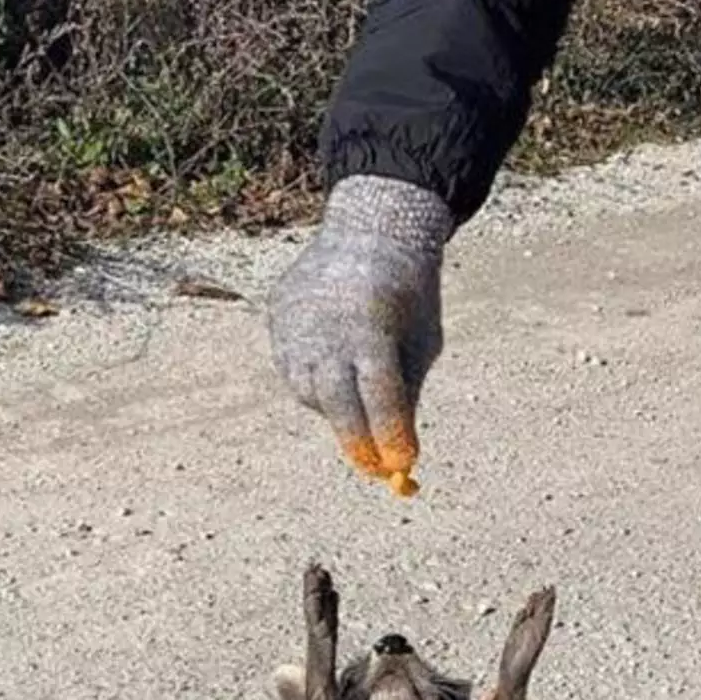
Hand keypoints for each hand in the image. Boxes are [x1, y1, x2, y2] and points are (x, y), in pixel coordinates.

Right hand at [267, 175, 454, 495]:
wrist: (369, 232)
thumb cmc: (409, 298)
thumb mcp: (423, 343)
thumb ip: (406, 394)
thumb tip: (397, 454)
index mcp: (372, 326)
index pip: (378, 396)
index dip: (390, 436)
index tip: (403, 464)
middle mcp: (326, 326)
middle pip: (336, 403)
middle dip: (357, 441)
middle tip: (375, 466)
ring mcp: (296, 322)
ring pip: (310, 391)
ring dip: (337, 409)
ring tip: (360, 393)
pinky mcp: (277, 318)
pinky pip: (294, 369)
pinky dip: (317, 381)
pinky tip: (336, 365)